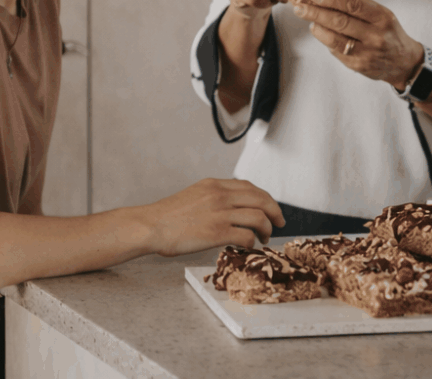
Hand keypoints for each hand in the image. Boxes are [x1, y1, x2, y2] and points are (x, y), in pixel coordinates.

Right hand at [144, 178, 284, 256]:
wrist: (151, 225)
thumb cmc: (169, 215)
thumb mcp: (196, 194)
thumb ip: (215, 196)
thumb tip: (233, 206)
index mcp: (216, 184)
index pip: (250, 187)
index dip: (265, 198)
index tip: (271, 208)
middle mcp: (221, 195)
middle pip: (261, 199)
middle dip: (275, 212)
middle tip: (279, 223)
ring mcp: (220, 213)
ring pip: (258, 217)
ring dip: (267, 229)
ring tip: (265, 237)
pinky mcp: (217, 232)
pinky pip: (246, 235)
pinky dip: (252, 242)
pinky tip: (249, 246)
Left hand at [292, 0, 424, 86]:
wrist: (403, 62)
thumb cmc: (389, 32)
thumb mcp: (381, 12)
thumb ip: (357, 0)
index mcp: (381, 18)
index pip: (353, 6)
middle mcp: (375, 36)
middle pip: (341, 22)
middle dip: (317, 13)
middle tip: (300, 7)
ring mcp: (366, 53)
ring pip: (335, 40)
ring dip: (318, 28)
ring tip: (309, 20)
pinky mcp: (357, 66)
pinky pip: (336, 52)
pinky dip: (326, 40)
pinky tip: (321, 33)